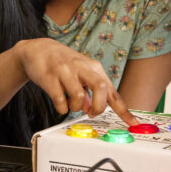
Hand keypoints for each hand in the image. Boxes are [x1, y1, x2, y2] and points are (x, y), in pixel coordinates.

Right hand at [14, 38, 137, 125]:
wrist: (38, 49)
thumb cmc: (63, 63)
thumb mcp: (80, 73)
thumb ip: (89, 90)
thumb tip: (92, 109)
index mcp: (93, 67)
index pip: (111, 91)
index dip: (123, 109)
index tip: (132, 122)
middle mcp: (81, 67)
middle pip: (100, 87)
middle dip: (99, 107)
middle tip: (91, 113)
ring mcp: (65, 70)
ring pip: (79, 95)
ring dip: (76, 108)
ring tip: (71, 105)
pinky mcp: (49, 77)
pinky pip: (59, 99)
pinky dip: (62, 108)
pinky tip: (60, 103)